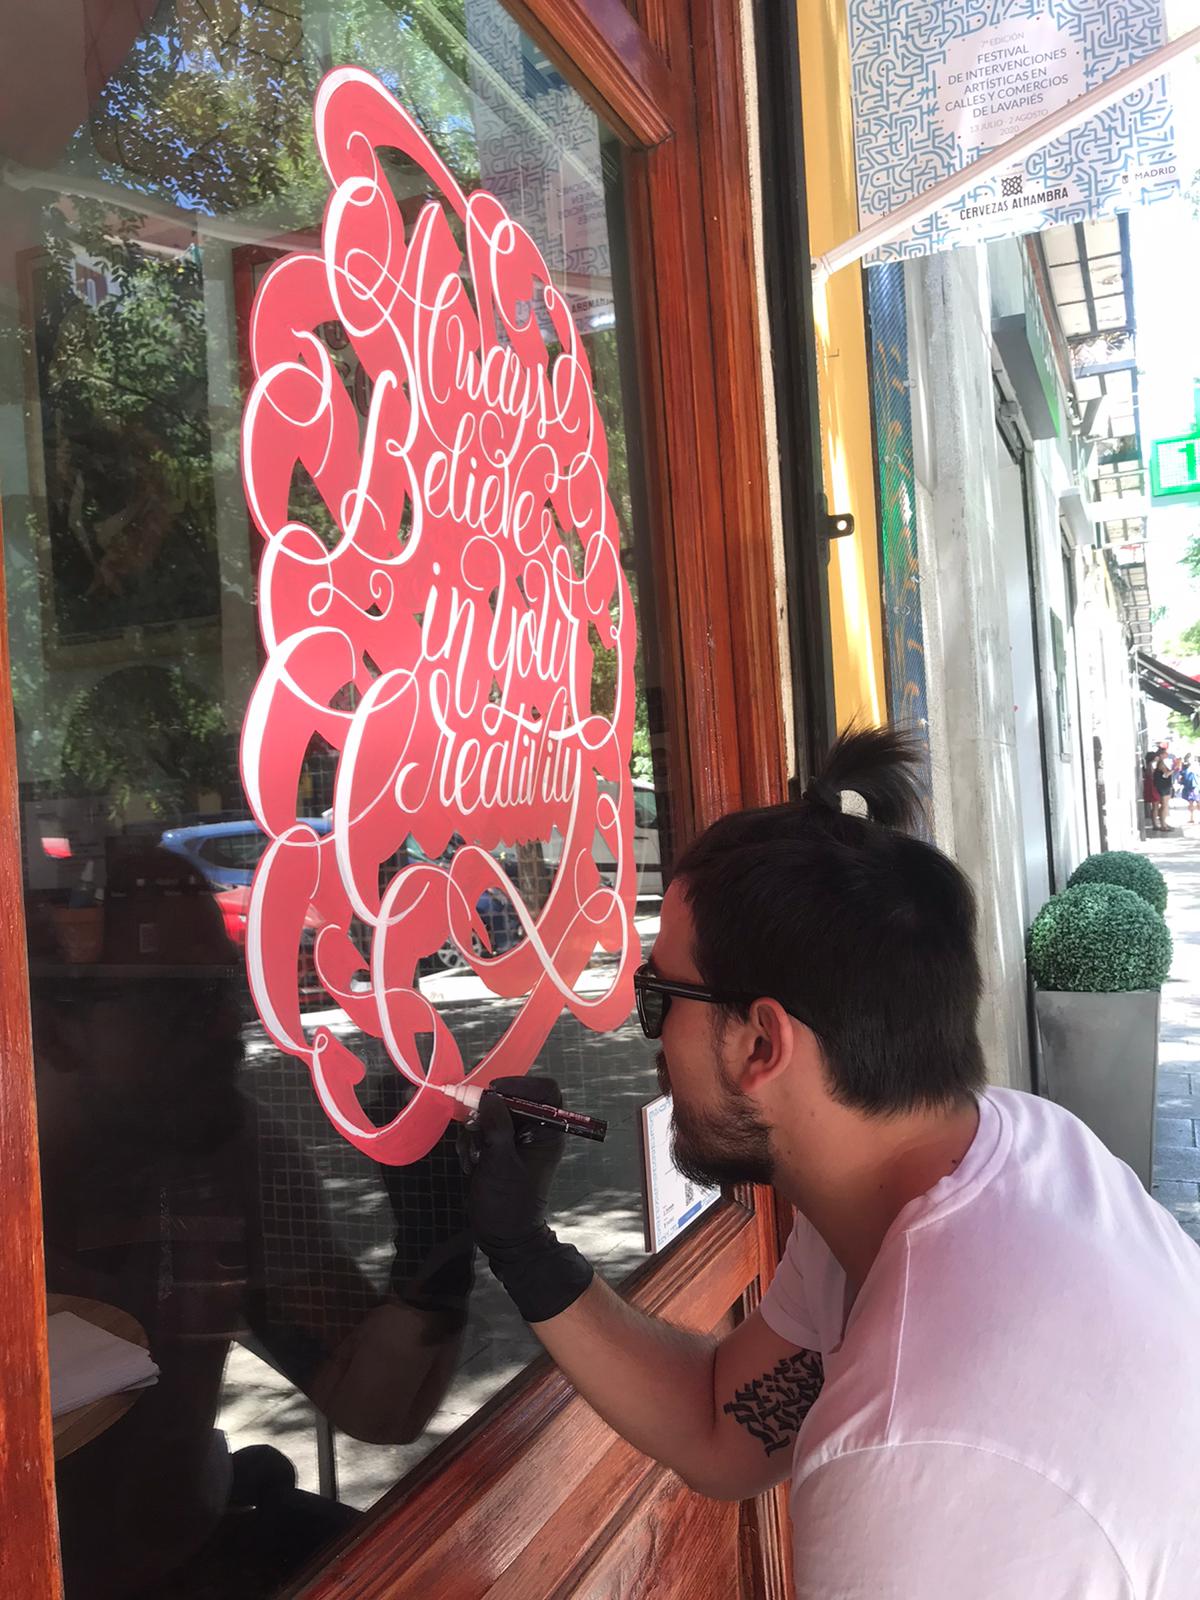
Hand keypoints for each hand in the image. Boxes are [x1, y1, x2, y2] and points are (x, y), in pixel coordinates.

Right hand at [461, 1075, 565, 1253]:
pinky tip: (470, 1163)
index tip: (493, 1091)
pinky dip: (473, 1143)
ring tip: (473, 1157)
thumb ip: (496, 1126)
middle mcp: (535, 1130)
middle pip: (511, 1099)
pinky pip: (483, 1130)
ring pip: (492, 1114)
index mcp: (548, 1131)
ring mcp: (516, 1139)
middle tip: (473, 1126)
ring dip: (476, 1131)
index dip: (520, 1084)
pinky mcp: (500, 1148)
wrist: (503, 1237)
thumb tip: (488, 1096)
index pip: (545, 1091)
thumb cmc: (508, 1202)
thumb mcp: (500, 1163)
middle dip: (487, 1113)